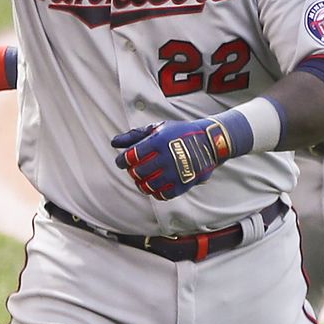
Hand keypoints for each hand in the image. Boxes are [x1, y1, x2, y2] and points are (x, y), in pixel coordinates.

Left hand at [113, 118, 234, 200]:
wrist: (210, 142)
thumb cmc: (179, 133)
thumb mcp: (158, 129)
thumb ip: (134, 136)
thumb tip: (113, 143)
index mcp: (158, 141)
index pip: (130, 156)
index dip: (122, 161)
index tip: (122, 162)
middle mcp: (166, 157)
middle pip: (137, 172)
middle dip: (132, 172)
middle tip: (135, 170)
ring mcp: (176, 172)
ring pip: (148, 186)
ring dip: (142, 184)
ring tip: (144, 178)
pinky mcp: (184, 184)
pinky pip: (163, 195)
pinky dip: (156, 192)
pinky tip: (156, 185)